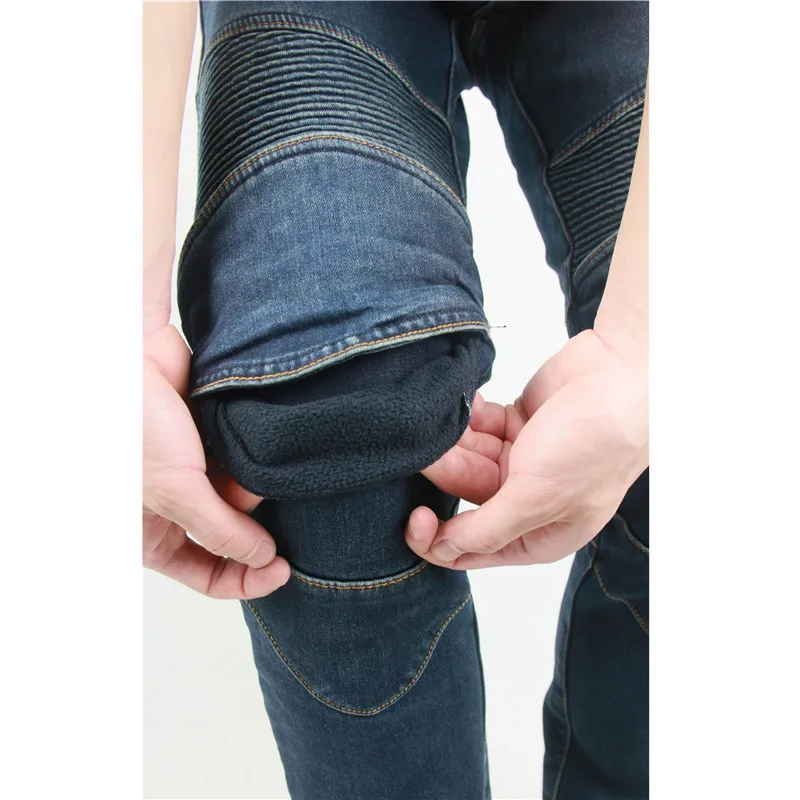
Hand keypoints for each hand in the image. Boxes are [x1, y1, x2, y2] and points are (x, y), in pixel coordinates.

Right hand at [143, 325, 289, 597]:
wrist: (131, 357)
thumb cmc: (134, 428)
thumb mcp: (177, 494)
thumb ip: (222, 532)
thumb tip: (262, 559)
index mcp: (151, 534)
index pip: (207, 575)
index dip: (246, 579)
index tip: (281, 569)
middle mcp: (172, 507)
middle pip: (232, 533)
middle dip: (248, 518)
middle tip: (249, 493)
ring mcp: (193, 472)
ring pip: (242, 494)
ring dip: (250, 481)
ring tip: (239, 455)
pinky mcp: (210, 441)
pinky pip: (244, 460)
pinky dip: (251, 454)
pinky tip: (244, 438)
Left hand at [405, 330, 647, 567]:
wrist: (624, 373)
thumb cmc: (595, 442)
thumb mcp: (537, 497)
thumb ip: (487, 528)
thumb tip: (443, 550)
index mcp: (539, 534)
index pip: (473, 549)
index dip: (438, 539)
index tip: (416, 515)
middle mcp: (529, 500)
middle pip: (466, 498)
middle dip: (445, 476)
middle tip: (422, 453)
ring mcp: (524, 460)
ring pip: (469, 459)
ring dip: (453, 443)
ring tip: (442, 422)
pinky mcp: (518, 423)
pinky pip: (479, 428)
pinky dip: (469, 417)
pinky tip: (468, 404)